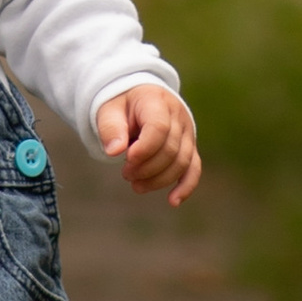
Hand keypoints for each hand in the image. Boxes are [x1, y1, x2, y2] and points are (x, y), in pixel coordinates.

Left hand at [95, 84, 201, 205]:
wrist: (138, 99)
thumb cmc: (121, 106)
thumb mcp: (108, 110)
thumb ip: (110, 128)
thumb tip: (114, 151)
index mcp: (156, 101)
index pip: (159, 127)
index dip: (144, 148)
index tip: (127, 159)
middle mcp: (178, 116)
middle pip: (170, 149)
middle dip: (146, 167)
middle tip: (125, 173)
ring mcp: (187, 133)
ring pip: (182, 162)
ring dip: (159, 179)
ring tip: (136, 185)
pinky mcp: (189, 148)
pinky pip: (193, 169)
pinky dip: (185, 186)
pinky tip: (173, 201)